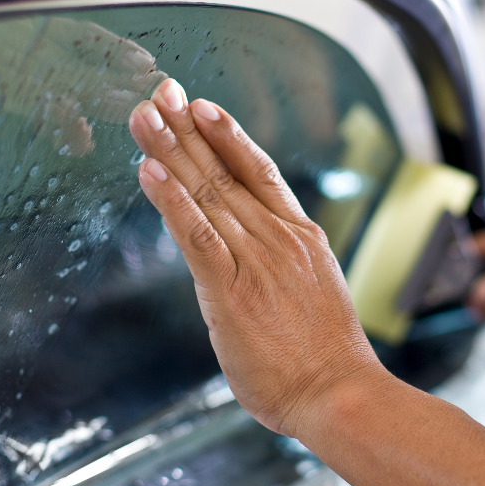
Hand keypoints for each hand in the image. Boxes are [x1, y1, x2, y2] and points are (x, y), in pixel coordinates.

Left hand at [128, 78, 383, 437]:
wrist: (340, 394)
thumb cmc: (325, 357)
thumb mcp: (312, 290)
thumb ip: (281, 265)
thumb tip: (255, 258)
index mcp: (299, 234)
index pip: (256, 168)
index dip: (223, 132)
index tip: (197, 104)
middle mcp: (276, 237)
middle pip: (223, 170)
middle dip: (186, 128)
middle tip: (159, 91)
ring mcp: (255, 260)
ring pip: (206, 193)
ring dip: (170, 151)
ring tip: (144, 116)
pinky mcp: (231, 290)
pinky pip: (197, 236)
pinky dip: (171, 202)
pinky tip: (149, 173)